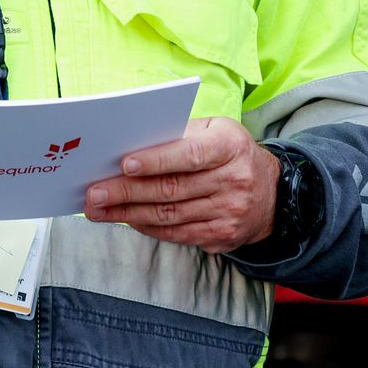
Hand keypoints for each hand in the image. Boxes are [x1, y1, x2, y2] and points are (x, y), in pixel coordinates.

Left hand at [81, 117, 278, 253]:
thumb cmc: (229, 152)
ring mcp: (229, 212)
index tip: (123, 164)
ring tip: (98, 209)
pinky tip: (125, 219)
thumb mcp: (215, 130)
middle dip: (126, 192)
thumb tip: (130, 144)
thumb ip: (179, 134)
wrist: (274, 193)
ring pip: (169, 216)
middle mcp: (233, 180)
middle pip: (172, 189)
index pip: (189, 154)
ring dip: (128, 213)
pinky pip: (177, 234)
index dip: (156, 160)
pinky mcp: (222, 237)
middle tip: (93, 193)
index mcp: (229, 146)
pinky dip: (147, 227)